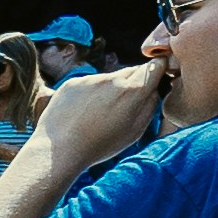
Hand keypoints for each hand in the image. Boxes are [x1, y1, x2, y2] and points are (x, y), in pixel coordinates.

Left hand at [32, 60, 168, 165]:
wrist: (58, 150)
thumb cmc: (100, 146)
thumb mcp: (136, 131)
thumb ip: (150, 106)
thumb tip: (154, 90)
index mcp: (133, 90)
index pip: (155, 66)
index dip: (159, 70)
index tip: (156, 77)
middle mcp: (113, 78)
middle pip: (133, 71)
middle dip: (134, 82)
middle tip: (125, 105)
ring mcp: (91, 79)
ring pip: (110, 78)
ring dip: (110, 90)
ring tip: (98, 114)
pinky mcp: (72, 82)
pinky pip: (89, 83)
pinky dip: (90, 94)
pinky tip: (82, 113)